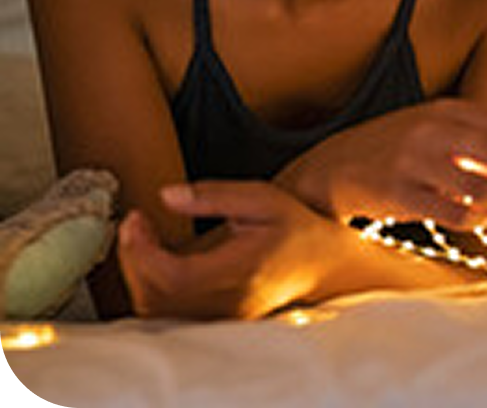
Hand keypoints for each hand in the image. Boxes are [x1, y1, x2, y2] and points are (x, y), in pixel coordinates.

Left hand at [118, 181, 344, 318]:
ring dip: (138, 272)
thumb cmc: (294, 227)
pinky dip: (150, 284)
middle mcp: (230, 302)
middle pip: (156, 296)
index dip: (142, 251)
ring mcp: (222, 317)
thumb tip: (166, 195)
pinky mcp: (215, 321)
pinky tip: (157, 258)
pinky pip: (166, 312)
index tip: (137, 218)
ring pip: (156, 309)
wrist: (323, 263)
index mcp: (242, 269)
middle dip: (133, 257)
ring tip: (142, 238)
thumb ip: (213, 196)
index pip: (175, 277)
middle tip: (135, 223)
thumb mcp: (261, 198)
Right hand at [275, 98, 486, 230]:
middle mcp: (435, 130)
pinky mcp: (396, 192)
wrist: (328, 168)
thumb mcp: (440, 136)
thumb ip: (485, 148)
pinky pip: (448, 210)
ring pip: (479, 182)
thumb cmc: (395, 153)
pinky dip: (473, 218)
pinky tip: (481, 221)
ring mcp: (414, 160)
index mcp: (449, 112)